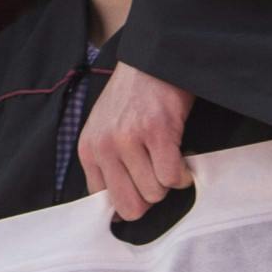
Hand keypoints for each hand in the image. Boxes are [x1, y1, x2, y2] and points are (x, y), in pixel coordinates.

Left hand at [77, 62, 193, 220]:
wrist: (152, 60)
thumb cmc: (133, 97)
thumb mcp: (105, 129)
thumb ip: (107, 164)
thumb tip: (120, 211)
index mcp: (88, 149)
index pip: (103, 202)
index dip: (128, 201)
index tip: (141, 191)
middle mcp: (104, 146)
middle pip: (131, 206)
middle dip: (149, 198)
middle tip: (158, 176)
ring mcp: (129, 139)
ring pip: (155, 193)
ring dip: (168, 181)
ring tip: (168, 157)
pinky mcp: (157, 132)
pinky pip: (172, 177)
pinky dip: (183, 174)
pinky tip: (182, 158)